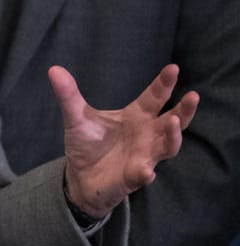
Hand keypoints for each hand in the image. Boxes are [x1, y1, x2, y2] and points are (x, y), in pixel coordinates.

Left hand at [56, 63, 194, 218]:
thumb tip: (54, 69)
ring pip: (168, 147)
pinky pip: (144, 175)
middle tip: (192, 96)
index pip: (154, 97)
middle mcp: (147, 135)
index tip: (173, 68)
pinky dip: (146, 172)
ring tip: (171, 122)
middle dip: (184, 110)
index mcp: (136, 116)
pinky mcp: (133, 177)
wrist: (79, 176)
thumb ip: (69, 95)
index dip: (164, 84)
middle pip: (173, 121)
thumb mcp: (76, 117)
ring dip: (172, 136)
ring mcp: (144, 156)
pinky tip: (146, 171)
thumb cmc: (87, 144)